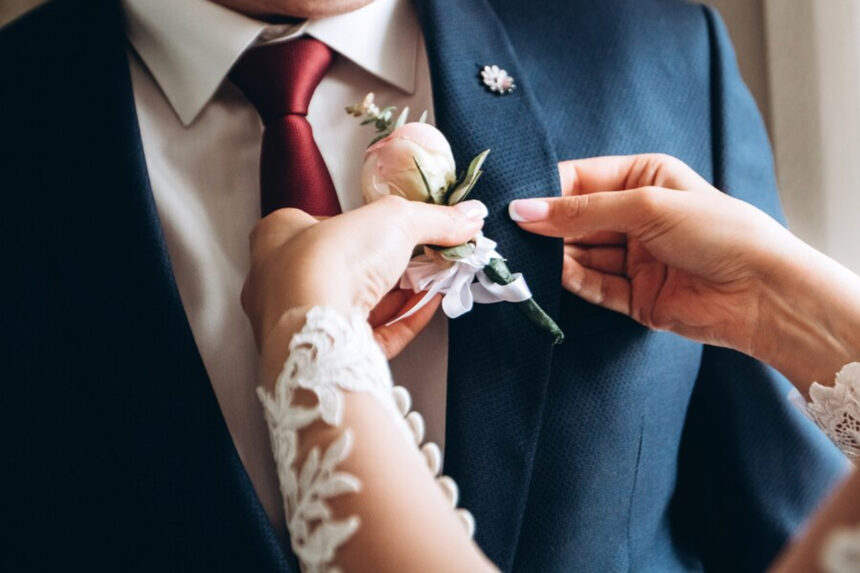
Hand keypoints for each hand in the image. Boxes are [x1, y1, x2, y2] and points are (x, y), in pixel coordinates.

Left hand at [242, 196, 486, 364]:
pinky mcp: (327, 356)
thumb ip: (435, 218)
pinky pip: (370, 337)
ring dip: (403, 293)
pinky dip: (402, 321)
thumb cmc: (330, 260)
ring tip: (438, 279)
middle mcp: (282, 281)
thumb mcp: (394, 219)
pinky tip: (429, 306)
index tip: (407, 228)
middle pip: (347, 267)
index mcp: (277, 237)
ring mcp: (304, 322)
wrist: (315, 330)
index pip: (324, 223)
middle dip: (392, 263)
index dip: (368, 225)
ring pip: (359, 305)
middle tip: (429, 256)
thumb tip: (469, 217)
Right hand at [510, 154, 859, 388]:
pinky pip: (593, 284)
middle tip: (509, 234)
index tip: (513, 204)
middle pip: (575, 219)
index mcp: (643, 179)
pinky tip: (551, 275)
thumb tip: (525, 210)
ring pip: (580, 254)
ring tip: (522, 256)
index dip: (547, 192)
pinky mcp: (634, 295)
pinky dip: (571, 281)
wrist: (763, 294)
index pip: (581, 180)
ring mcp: (634, 257)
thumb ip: (582, 211)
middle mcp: (635, 216)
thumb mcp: (646, 206)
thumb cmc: (719, 232)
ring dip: (554, 256)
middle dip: (547, 227)